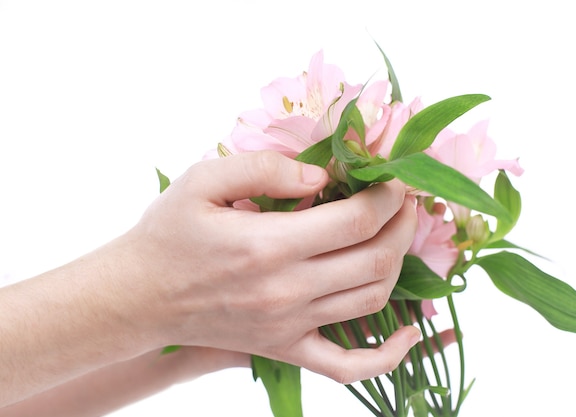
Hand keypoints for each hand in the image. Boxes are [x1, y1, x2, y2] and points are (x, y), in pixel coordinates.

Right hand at [114, 150, 419, 383]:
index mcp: (268, 245)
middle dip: (403, 224)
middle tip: (405, 200)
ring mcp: (289, 325)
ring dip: (398, 265)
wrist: (140, 297)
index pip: (356, 221)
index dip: (388, 196)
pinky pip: (348, 365)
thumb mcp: (202, 181)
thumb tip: (319, 175)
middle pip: (375, 259)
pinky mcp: (284, 347)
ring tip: (398, 235)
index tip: (395, 179)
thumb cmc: (168, 234)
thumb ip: (264, 169)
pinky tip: (411, 333)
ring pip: (373, 300)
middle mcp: (286, 290)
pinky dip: (388, 355)